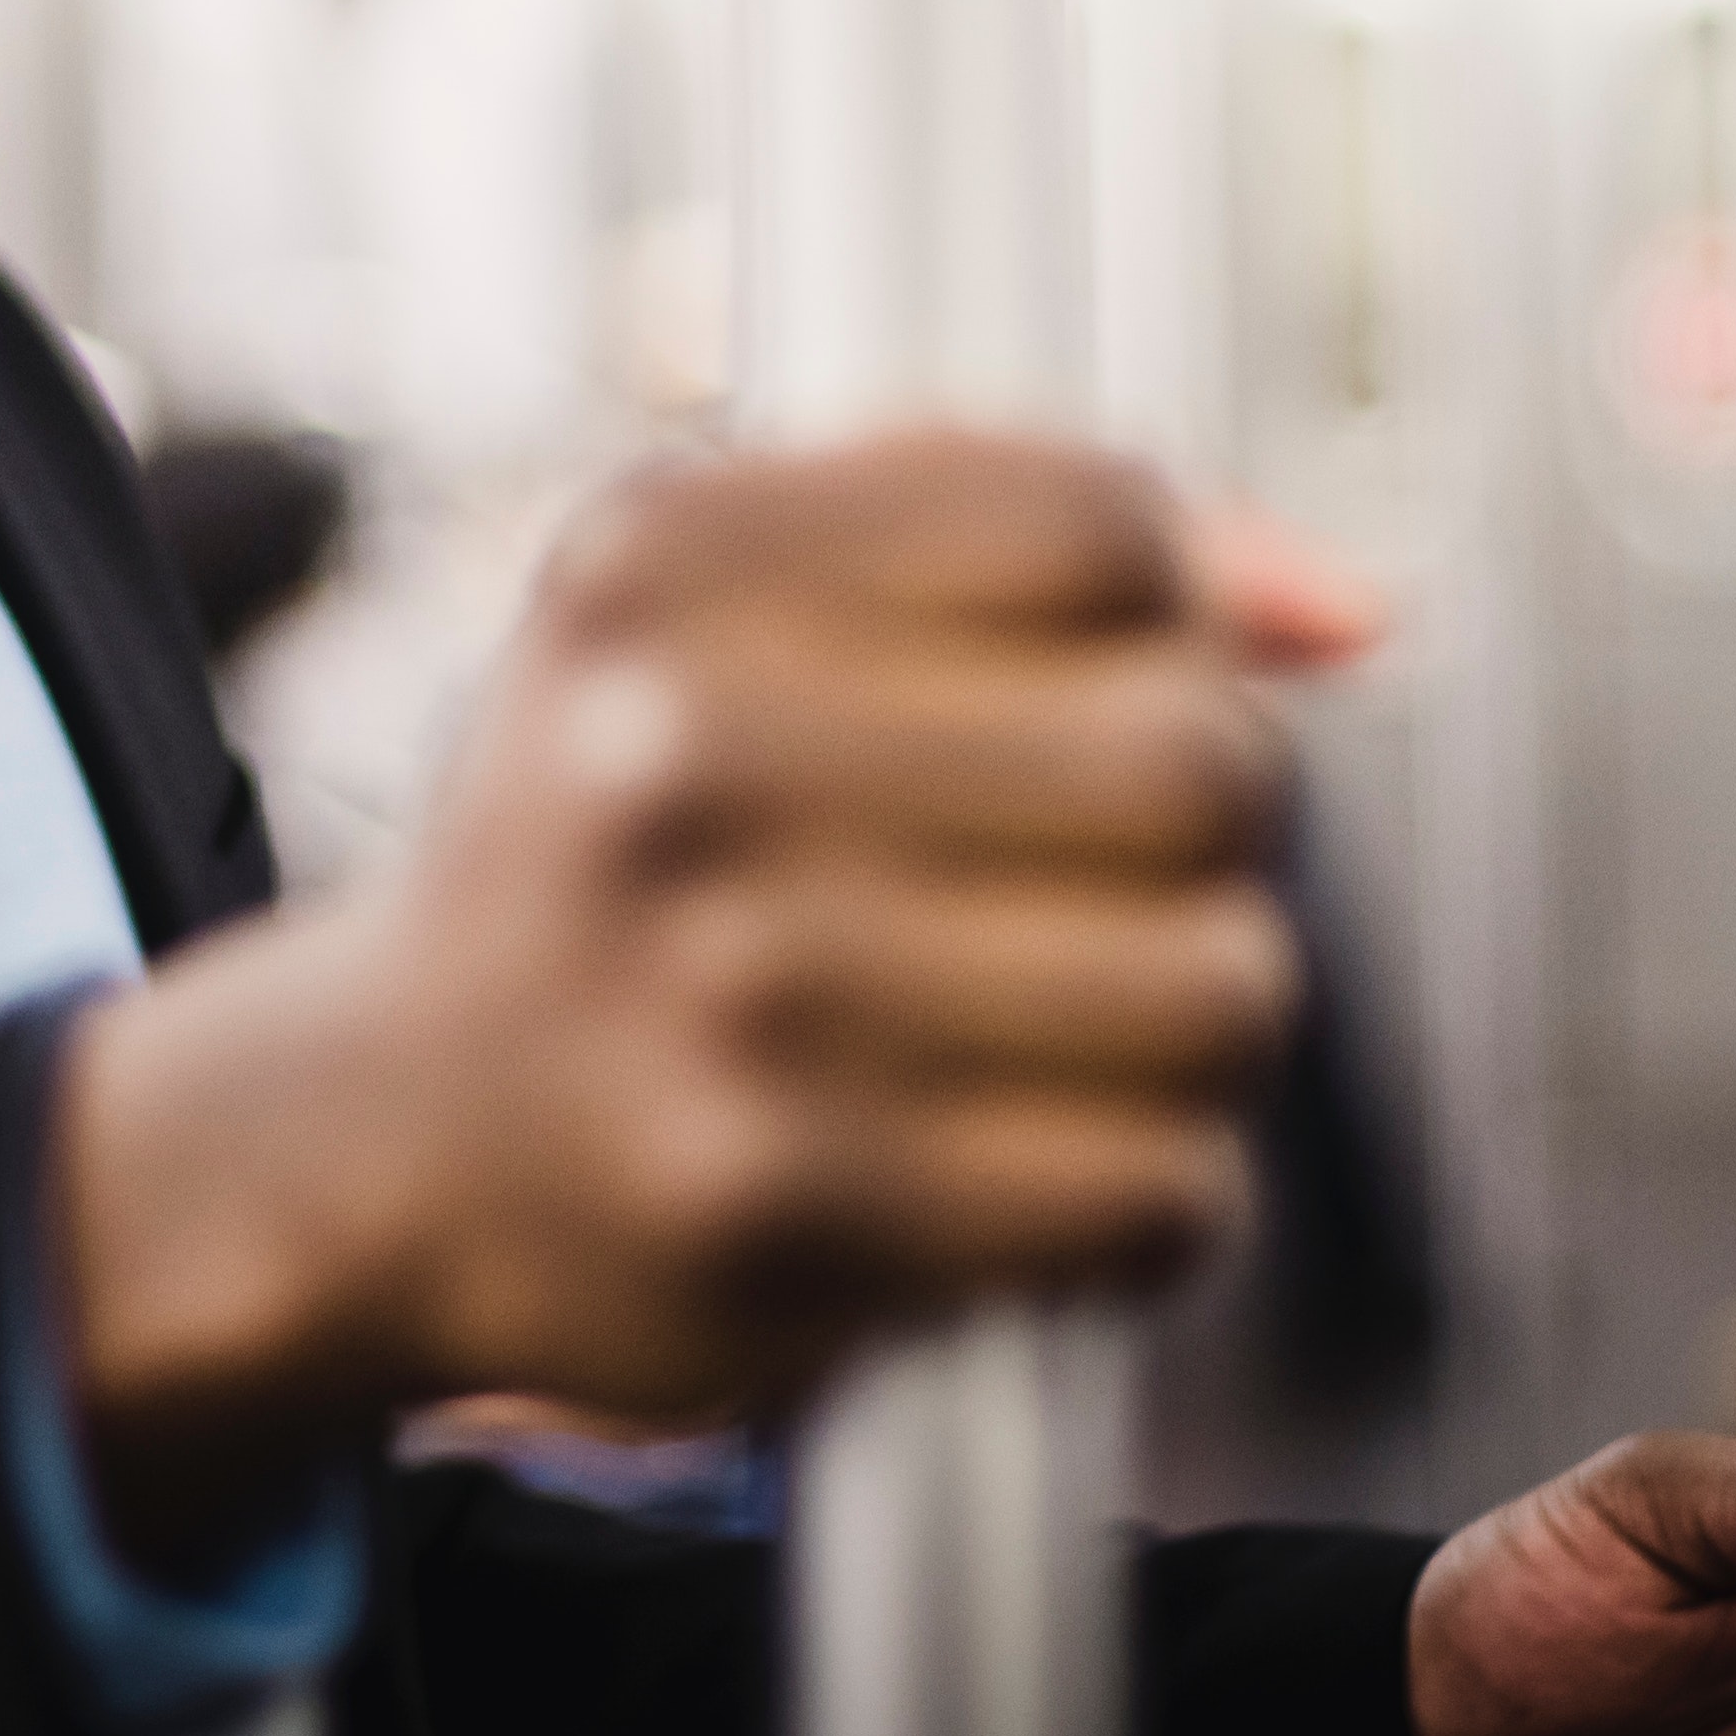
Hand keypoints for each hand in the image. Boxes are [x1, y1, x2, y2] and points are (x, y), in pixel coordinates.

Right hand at [54, 434, 1372, 1555]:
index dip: (1166, 618)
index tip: (1091, 689)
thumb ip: (1034, 539)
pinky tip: (1032, 1173)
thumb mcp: (740, 613)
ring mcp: (721, 985)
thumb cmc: (625, 851)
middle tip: (1098, 887)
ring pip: (1220, 991)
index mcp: (669, 560)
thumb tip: (1359, 610)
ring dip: (1196, 1032)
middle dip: (1206, 838)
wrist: (376, 1138)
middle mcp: (676, 747)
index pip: (1101, 525)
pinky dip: (1146, 1200)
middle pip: (1203, 760)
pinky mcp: (773, 1210)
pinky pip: (1156, 1196)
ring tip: (1075, 1038)